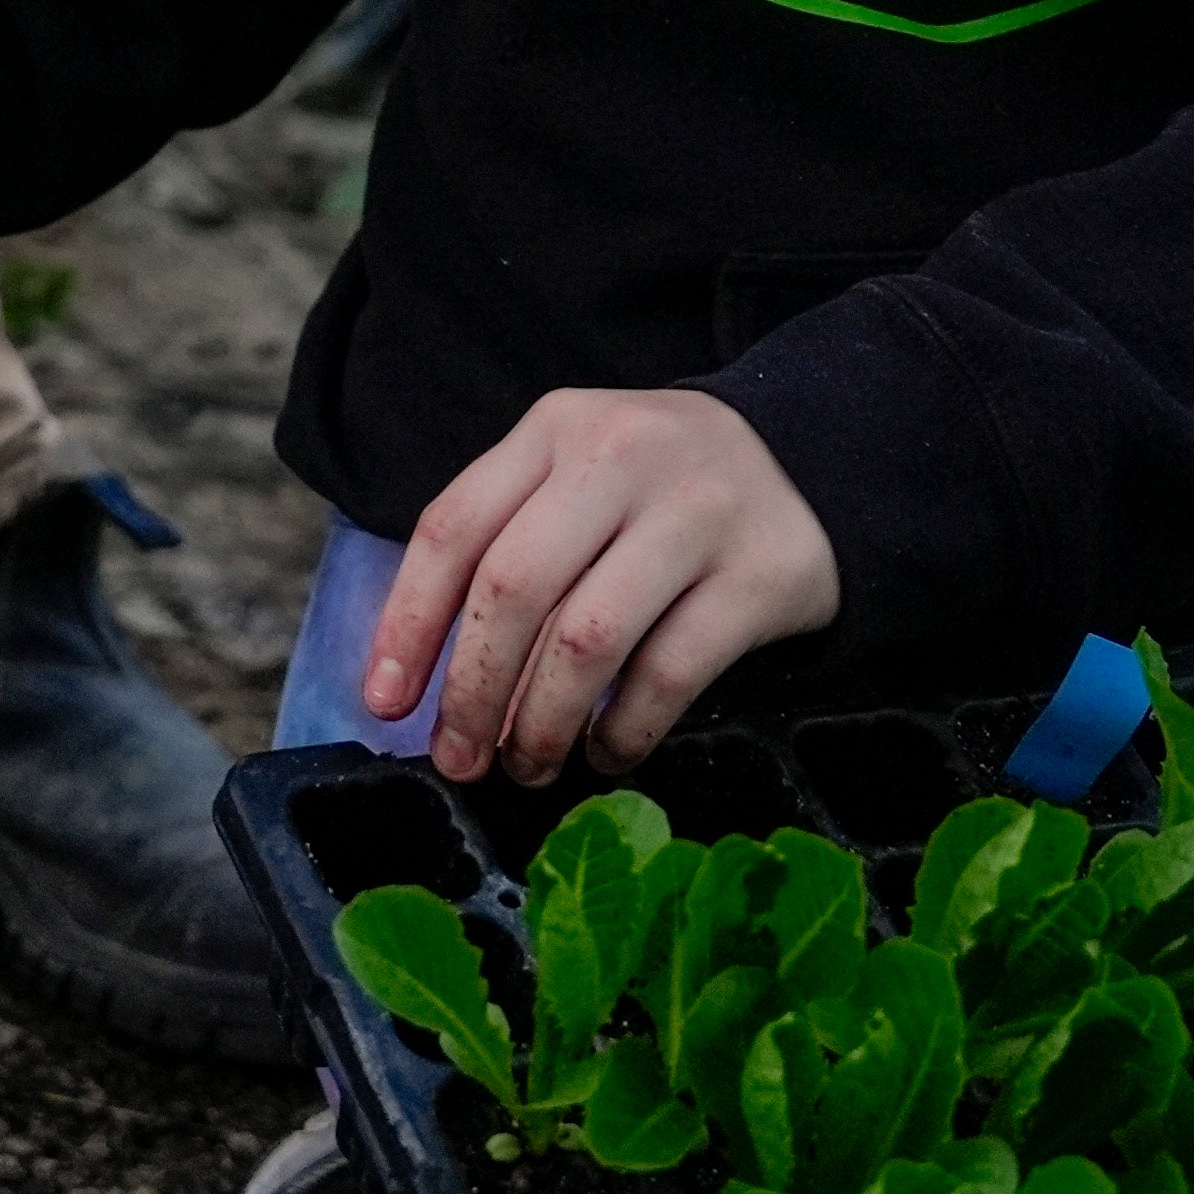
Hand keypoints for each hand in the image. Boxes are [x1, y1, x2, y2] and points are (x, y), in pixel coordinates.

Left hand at [368, 387, 843, 781]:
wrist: (808, 465)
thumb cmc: (653, 492)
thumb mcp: (575, 476)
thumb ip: (505, 545)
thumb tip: (424, 679)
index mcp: (554, 428)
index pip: (454, 527)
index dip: (407, 623)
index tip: (385, 703)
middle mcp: (620, 456)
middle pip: (514, 587)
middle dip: (473, 690)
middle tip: (459, 760)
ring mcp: (697, 512)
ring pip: (588, 639)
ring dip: (543, 722)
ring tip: (529, 765)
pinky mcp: (759, 573)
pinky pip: (670, 672)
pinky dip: (625, 729)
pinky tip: (606, 753)